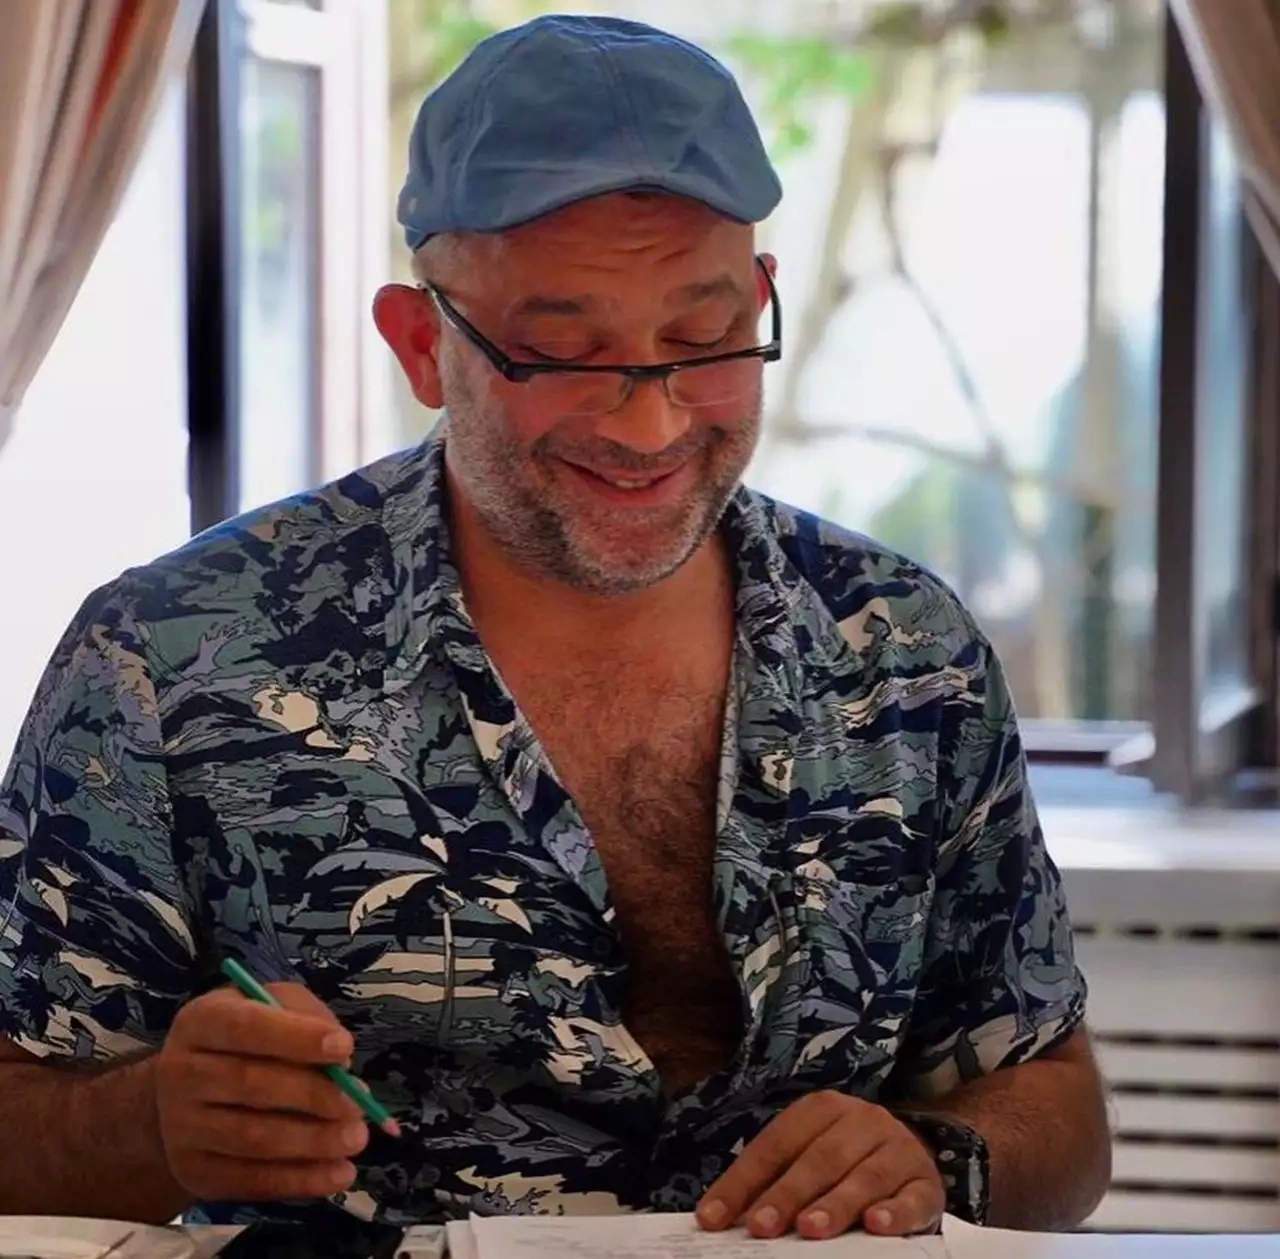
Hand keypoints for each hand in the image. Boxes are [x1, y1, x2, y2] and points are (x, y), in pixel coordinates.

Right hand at [155, 983, 369, 1202]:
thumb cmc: (245, 1038)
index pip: (245, 1027)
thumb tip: (341, 1061)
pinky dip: (300, 1181)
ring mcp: (181, 1128)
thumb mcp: (273, 1005)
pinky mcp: (193, 1171)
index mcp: (201, 1021)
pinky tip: (338, 1174)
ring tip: (356, 1138)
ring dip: (311, 1142)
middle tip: (358, 1105)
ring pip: (251, 1138)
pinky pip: (249, 1181)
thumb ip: (306, 1018)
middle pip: (250, 1086)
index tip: (345, 1047)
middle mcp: (181, 1073)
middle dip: (312, 1096)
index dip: (296, 1038)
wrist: (187, 1094)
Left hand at [697, 1091, 945, 1239]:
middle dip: (787, 1194)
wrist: (914, 1153)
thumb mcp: (809, 1157)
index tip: (713, 1219)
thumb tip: (722, 1218)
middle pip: (819, 1159)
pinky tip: (875, 1226)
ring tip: (809, 1229)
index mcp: (822, 1109)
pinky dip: (893, 1212)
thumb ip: (775, 1180)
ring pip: (864, 1176)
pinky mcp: (926, 1182)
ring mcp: (897, 1148)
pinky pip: (911, 1197)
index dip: (743, 1182)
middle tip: (761, 1227)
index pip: (775, 1144)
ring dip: (835, 1204)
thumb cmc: (847, 1161)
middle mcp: (861, 1120)